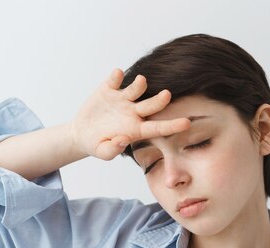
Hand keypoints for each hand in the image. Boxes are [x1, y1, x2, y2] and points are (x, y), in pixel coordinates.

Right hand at [69, 68, 190, 160]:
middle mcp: (134, 112)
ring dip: (139, 85)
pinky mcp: (109, 89)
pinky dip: (116, 76)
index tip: (187, 123)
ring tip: (141, 80)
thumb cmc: (97, 144)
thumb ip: (112, 149)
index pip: (158, 128)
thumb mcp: (103, 151)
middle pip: (151, 105)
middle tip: (166, 95)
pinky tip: (117, 74)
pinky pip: (115, 80)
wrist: (82, 132)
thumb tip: (122, 139)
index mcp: (137, 129)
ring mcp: (122, 99)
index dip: (172, 125)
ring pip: (135, 90)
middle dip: (159, 100)